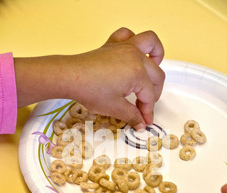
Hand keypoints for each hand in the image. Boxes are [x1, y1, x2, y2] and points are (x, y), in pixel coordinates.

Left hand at [14, 28, 164, 129]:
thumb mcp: (114, 108)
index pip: (150, 95)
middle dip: (153, 93)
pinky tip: (134, 53)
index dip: (148, 111)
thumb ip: (132, 116)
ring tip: (155, 67)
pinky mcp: (113, 44)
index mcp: (138, 73)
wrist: (70, 77)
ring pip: (150, 43)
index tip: (144, 121)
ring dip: (157, 54)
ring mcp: (125, 47)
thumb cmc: (90, 90)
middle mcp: (135, 56)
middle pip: (156, 75)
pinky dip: (135, 40)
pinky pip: (128, 35)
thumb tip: (141, 123)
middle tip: (144, 108)